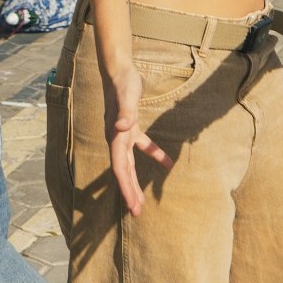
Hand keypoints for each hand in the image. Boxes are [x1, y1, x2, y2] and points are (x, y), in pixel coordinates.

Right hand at [103, 68, 173, 215]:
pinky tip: (168, 164)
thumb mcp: (126, 97)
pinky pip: (142, 145)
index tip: (133, 206)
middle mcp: (116, 139)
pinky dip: (154, 155)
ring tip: (142, 200)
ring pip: (130, 163)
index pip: (120, 169)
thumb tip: (120, 127)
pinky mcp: (132, 126)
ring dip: (136, 181)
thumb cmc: (123, 84)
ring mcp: (123, 133)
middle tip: (137, 213)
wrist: (119, 70)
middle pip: (123, 172)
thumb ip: (124, 113)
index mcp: (115, 137)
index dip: (127, 188)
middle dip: (130, 192)